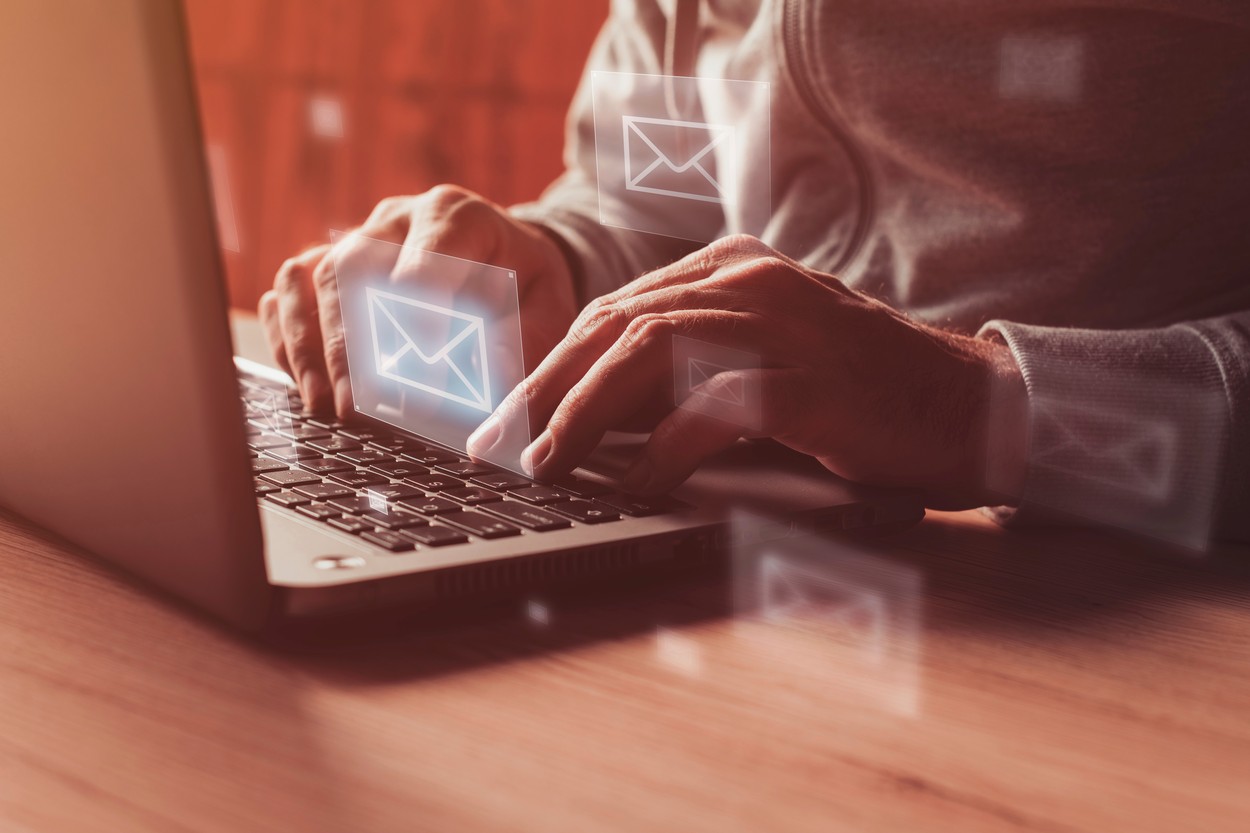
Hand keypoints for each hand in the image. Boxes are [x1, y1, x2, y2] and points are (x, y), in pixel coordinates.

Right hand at [258, 185, 578, 416]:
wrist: (504, 254)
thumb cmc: (524, 282)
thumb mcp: (546, 304)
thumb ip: (524, 340)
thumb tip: (494, 381)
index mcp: (455, 215)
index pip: (425, 264)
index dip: (418, 323)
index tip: (422, 380)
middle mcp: (397, 218)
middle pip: (355, 268)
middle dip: (354, 344)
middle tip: (360, 406)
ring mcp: (356, 235)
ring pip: (314, 276)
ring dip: (313, 344)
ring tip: (324, 403)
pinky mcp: (328, 260)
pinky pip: (290, 287)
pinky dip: (288, 332)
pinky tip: (303, 378)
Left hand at [470, 235, 1026, 508]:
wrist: (968, 403)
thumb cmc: (856, 392)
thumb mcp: (759, 360)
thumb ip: (685, 371)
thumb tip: (593, 419)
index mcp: (732, 269)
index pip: (615, 309)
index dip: (552, 364)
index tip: (505, 414)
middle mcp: (748, 281)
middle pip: (617, 326)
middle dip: (545, 389)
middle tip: (495, 444)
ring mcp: (781, 324)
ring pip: (651, 355)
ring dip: (585, 415)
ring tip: (543, 466)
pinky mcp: (811, 378)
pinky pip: (715, 409)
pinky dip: (665, 450)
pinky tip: (634, 486)